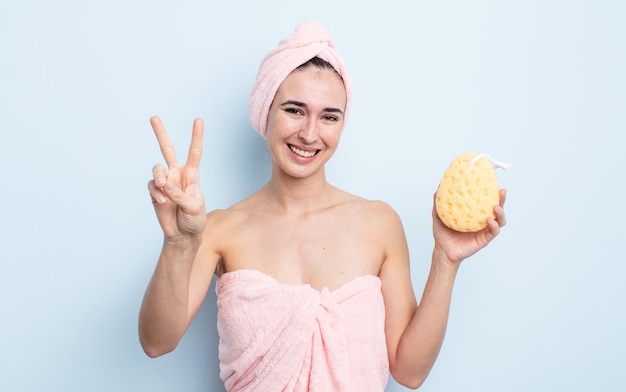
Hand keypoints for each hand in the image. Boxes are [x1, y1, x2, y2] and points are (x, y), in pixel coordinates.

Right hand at [147, 116, 206, 240]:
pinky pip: (152, 186)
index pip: (195, 152)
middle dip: (160, 133)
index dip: (196, 136)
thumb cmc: (195, 220)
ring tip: (163, 189)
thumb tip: (165, 184)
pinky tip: (162, 202)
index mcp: (192, 175)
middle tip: (154, 117)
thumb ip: (180, 195)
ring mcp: (165, 182)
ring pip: (157, 168)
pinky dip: (156, 192)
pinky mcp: (155, 192)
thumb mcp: (194, 207)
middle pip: (167, 149)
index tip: (198, 120)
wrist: (183, 235)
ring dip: (159, 178)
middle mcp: (177, 175)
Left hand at [432, 189, 506, 264]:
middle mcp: (482, 221)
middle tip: (501, 192)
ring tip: (496, 207)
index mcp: (474, 214)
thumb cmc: (442, 234)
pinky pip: (493, 232)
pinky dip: (493, 225)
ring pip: (499, 220)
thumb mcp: (439, 216)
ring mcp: (484, 230)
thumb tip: (438, 188)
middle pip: (497, 209)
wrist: (442, 250)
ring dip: (500, 213)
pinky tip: (489, 220)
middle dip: (501, 200)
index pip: (485, 201)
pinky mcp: (485, 239)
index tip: (493, 182)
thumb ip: (439, 203)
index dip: (491, 193)